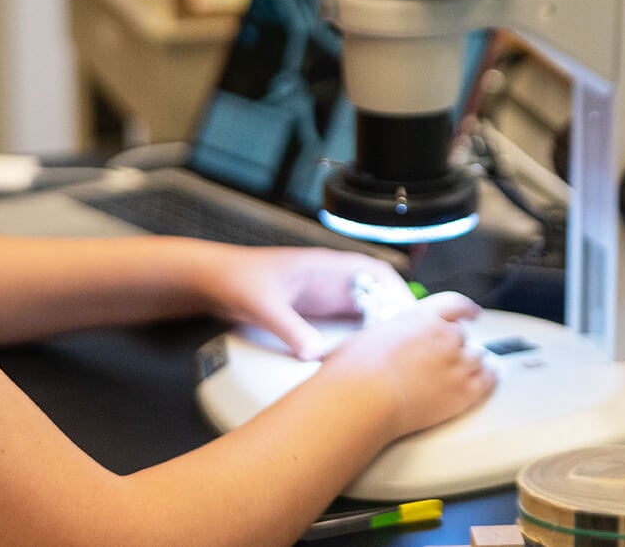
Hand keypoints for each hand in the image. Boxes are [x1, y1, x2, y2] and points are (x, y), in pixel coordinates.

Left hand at [192, 246, 410, 360]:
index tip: (410, 317)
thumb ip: (290, 328)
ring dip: (380, 330)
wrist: (214, 282)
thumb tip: (314, 354)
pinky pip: (350, 324)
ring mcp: (325, 297)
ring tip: (390, 357)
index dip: (397, 292)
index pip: (375, 272)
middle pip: (378, 294)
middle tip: (405, 347)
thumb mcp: (264, 305)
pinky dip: (361, 338)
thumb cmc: (238, 280)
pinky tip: (363, 359)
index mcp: (326, 266)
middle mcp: (331, 280)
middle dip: (394, 317)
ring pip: (367, 311)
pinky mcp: (316, 313)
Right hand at [319, 291, 495, 438]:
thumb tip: (377, 347)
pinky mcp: (464, 392)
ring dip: (471, 365)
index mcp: (419, 318)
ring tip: (462, 374)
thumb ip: (384, 338)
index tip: (472, 313)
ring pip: (478, 359)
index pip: (453, 305)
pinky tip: (488, 380)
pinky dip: (490, 379)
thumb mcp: (367, 338)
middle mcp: (443, 336)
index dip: (466, 308)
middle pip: (463, 338)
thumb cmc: (355, 371)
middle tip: (446, 361)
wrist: (364, 398)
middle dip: (456, 348)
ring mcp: (456, 364)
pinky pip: (489, 381)